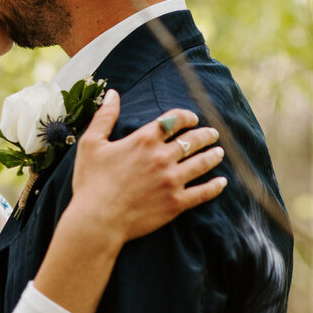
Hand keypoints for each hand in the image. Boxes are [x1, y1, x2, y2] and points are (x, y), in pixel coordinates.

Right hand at [69, 89, 226, 246]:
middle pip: (192, 141)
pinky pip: (203, 193)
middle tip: (213, 134)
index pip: (173, 121)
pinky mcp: (176, 203)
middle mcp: (162, 157)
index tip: (193, 118)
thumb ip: (105, 116)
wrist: (97, 220)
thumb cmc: (91, 181)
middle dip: (205, 135)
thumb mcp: (91, 143)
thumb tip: (113, 93)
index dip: (186, 117)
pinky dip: (215, 187)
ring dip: (213, 156)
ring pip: (201, 164)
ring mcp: (171, 181)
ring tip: (219, 152)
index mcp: (144, 140)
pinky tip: (222, 182)